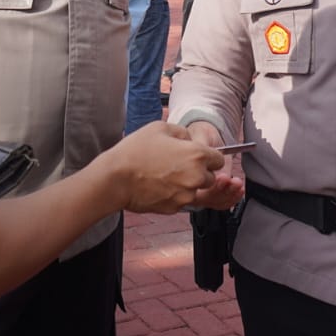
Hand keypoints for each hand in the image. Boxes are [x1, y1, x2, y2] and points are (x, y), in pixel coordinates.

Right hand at [101, 121, 225, 213]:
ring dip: (188, 185)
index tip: (198, 156)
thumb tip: (190, 140)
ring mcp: (186, 195)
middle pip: (211, 177)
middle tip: (178, 165)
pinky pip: (182, 201)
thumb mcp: (160, 128)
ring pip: (197, 191)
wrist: (115, 179)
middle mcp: (196, 177)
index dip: (209, 157)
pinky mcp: (175, 208)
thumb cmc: (135, 151)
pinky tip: (159, 185)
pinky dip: (175, 195)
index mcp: (197, 155)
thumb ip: (183, 133)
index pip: (219, 159)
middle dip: (199, 172)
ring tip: (166, 175)